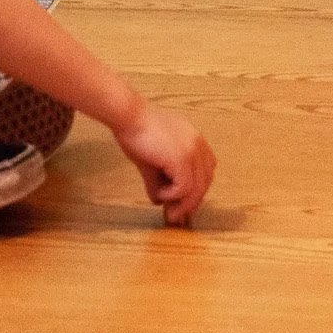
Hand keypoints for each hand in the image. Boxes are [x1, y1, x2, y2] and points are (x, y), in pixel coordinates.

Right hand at [111, 100, 215, 225]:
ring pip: (197, 188)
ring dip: (182, 204)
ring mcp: (192, 151)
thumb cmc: (135, 132)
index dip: (195, 190)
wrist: (127, 116)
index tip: (182, 204)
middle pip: (204, 182)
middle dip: (191, 202)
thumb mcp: (151, 161)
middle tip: (175, 216)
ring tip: (168, 212)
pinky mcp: (182, 159)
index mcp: (194, 139)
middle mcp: (198, 144)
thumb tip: (157, 201)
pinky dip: (172, 196)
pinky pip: (184, 188)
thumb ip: (159, 180)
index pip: (205, 171)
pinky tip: (159, 194)